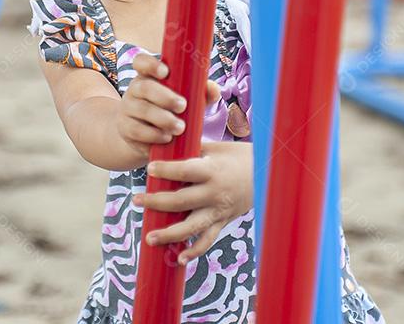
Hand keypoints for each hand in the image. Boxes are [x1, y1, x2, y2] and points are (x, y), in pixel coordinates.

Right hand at [118, 54, 221, 162]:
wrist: (147, 136)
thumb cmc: (171, 111)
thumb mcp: (186, 99)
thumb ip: (201, 92)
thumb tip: (213, 89)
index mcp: (148, 76)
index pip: (141, 62)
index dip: (150, 64)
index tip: (165, 71)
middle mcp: (135, 89)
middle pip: (144, 87)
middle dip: (165, 97)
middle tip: (183, 106)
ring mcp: (128, 108)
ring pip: (141, 110)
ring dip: (163, 119)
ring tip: (180, 127)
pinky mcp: (125, 128)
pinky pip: (137, 130)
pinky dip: (154, 134)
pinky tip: (166, 137)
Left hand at [133, 140, 252, 264]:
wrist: (267, 175)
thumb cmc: (237, 157)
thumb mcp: (215, 148)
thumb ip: (191, 150)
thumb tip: (163, 144)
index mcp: (211, 171)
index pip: (184, 172)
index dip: (166, 171)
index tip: (149, 169)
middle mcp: (214, 193)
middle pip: (181, 202)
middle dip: (156, 202)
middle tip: (136, 200)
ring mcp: (218, 211)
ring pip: (192, 227)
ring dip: (169, 234)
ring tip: (149, 238)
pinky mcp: (222, 222)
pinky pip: (208, 240)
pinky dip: (194, 251)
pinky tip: (179, 259)